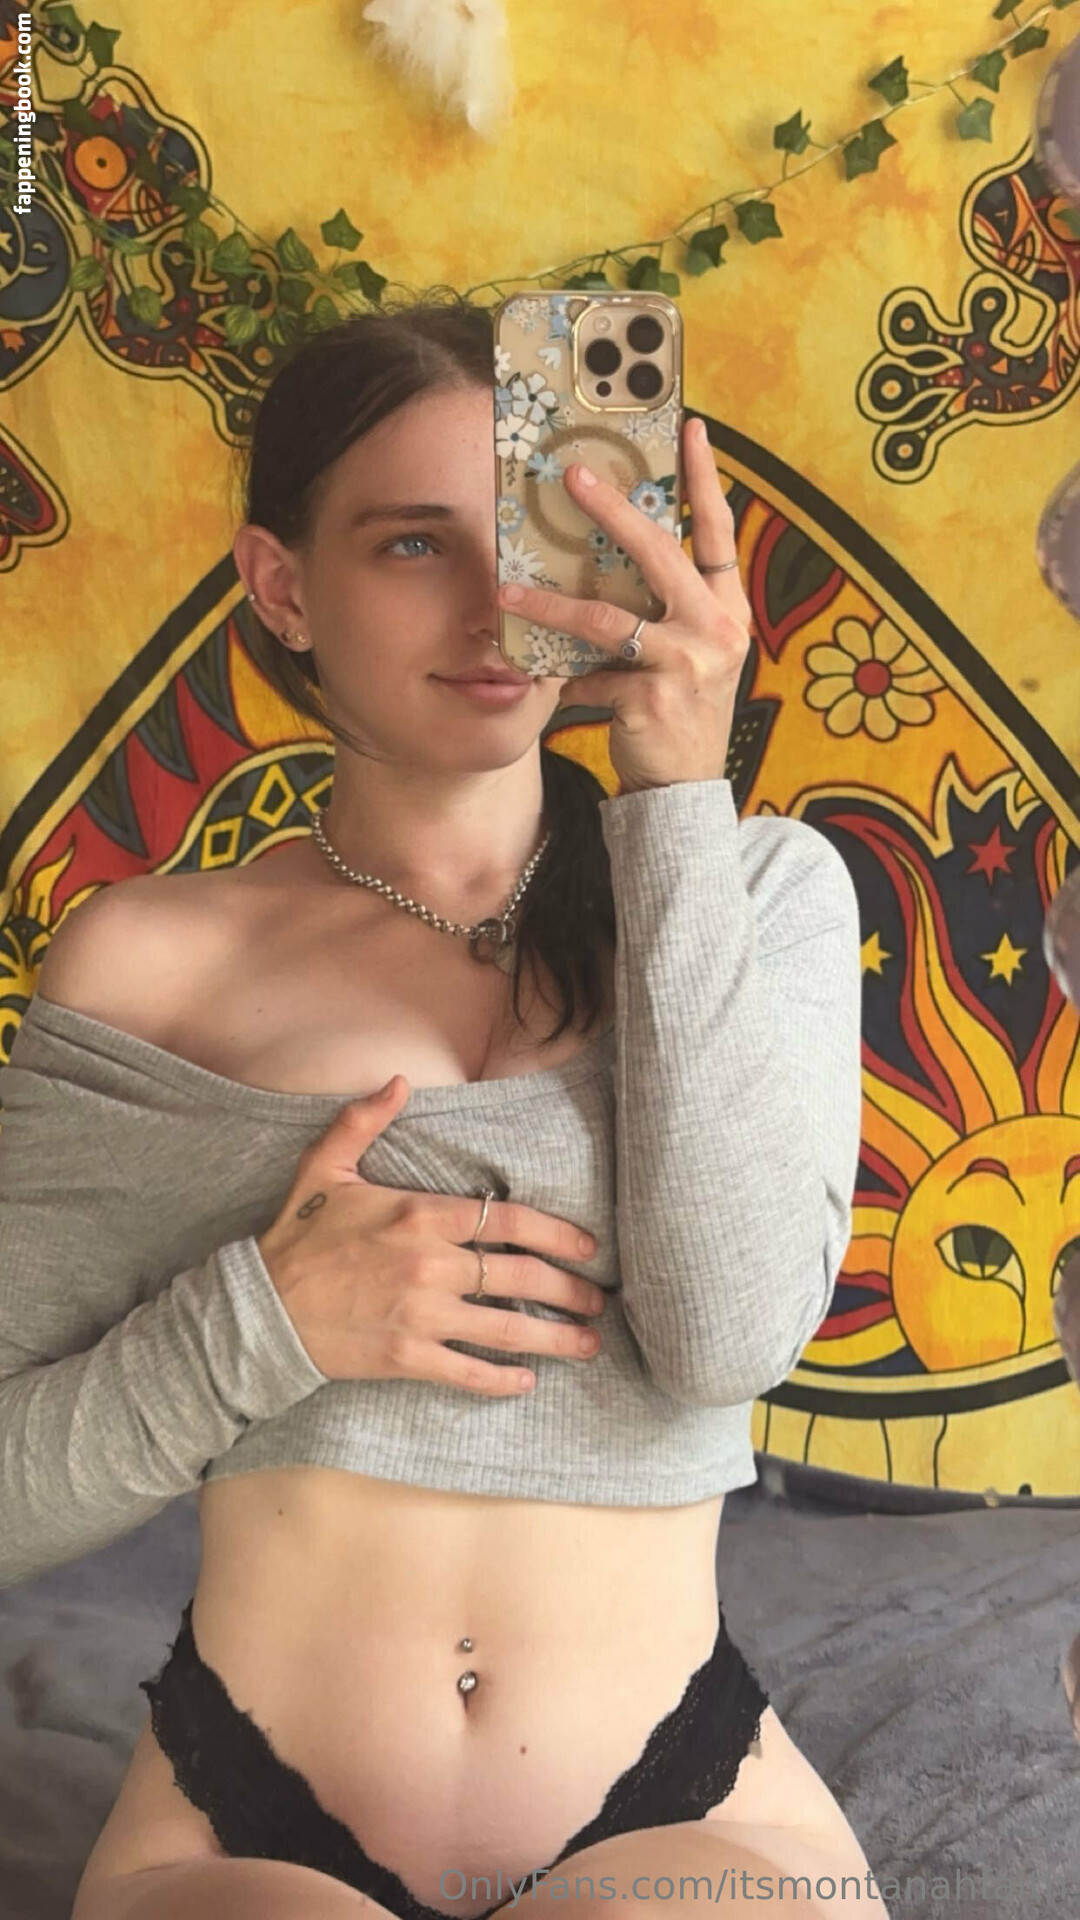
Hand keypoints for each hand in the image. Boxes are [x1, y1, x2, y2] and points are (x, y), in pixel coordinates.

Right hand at [256, 1077, 606, 1393]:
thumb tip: (398, 1081)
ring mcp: (422, 1316)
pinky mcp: (407, 1358)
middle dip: (570, 1290)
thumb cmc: (296, 1237)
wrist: (260, 1308)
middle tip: (598, 1299)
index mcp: (420, 1216)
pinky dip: (504, 1380)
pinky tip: (528, 1382)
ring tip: (588, 1343)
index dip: (557, 1233)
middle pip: (521, 1277)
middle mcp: (431, 1266)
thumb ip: (363, 1120)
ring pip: (506, 1328)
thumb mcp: (323, 1166)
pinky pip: (468, 1373)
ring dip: (555, 1338)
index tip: (587, 1247)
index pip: (508, 1220)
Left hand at [497, 415, 751, 794]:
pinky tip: (545, 679)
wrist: (683, 786)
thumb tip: (608, 551)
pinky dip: (563, 677)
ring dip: (551, 604)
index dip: (706, 482)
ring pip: (607, 619)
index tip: (693, 430)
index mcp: (728, 609)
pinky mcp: (651, 699)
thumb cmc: (680, 708)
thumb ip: (666, 606)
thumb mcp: (689, 650)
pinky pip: (590, 675)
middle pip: (662, 555)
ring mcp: (687, 665)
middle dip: (615, 511)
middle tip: (572, 476)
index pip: (720, 533)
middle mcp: (716, 629)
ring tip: (508, 590)